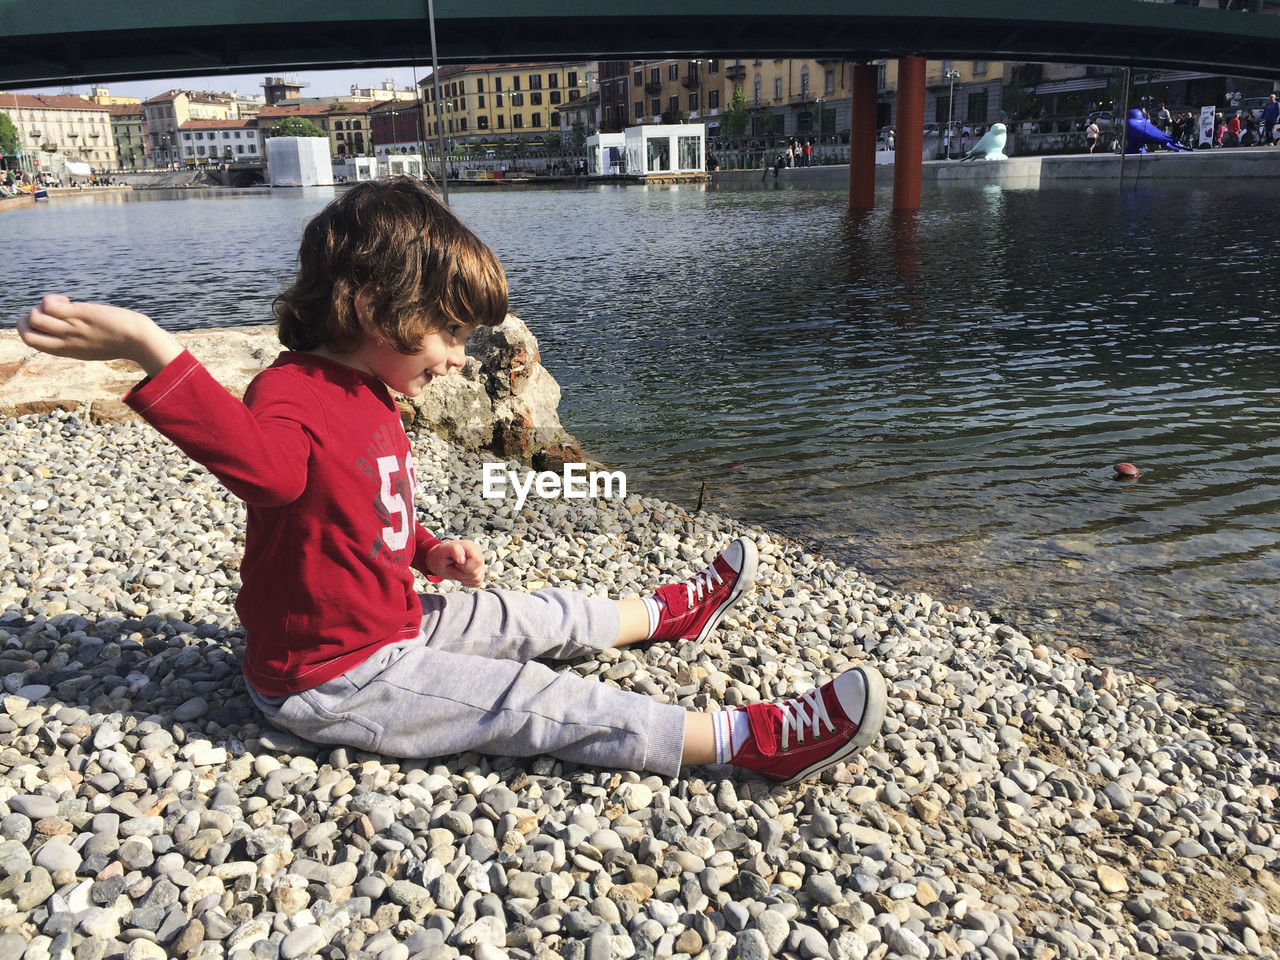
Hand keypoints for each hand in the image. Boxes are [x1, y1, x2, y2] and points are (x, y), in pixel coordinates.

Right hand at [18, 295, 182, 376]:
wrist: (139, 341)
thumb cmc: (123, 342)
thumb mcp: (93, 347)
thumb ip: (78, 341)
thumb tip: (74, 327)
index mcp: (66, 351)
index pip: (32, 343)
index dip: (31, 329)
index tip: (50, 322)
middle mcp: (65, 343)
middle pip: (26, 334)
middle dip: (26, 319)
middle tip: (48, 313)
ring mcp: (71, 329)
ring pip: (35, 318)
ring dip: (40, 306)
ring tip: (62, 305)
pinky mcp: (79, 315)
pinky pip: (49, 306)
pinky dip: (52, 299)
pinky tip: (68, 300)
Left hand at [427, 539, 485, 587]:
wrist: (440, 561)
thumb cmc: (441, 555)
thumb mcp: (444, 550)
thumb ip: (454, 550)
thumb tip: (463, 559)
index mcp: (471, 546)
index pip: (476, 560)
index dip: (465, 566)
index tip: (456, 563)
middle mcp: (478, 554)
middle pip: (476, 572)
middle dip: (461, 573)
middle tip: (453, 567)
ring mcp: (480, 564)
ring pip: (477, 579)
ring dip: (463, 578)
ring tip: (456, 570)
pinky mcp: (479, 573)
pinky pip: (477, 583)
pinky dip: (467, 582)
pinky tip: (461, 575)